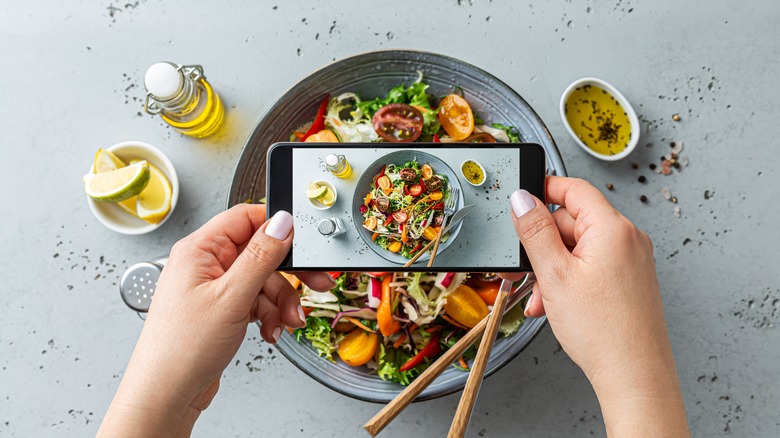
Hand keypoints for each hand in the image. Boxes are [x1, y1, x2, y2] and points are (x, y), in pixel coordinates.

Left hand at [99, 205, 333, 436]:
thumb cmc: (182, 348)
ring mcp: (213, 288)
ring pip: (262, 280)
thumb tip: (282, 222)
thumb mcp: (232, 297)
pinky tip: (270, 330)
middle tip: (314, 283)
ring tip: (285, 322)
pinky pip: (256, 300)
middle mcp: (205, 264)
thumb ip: (260, 256)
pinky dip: (268, 315)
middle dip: (287, 275)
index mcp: (199, 249)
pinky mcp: (221, 308)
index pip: (245, 217)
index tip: (300, 244)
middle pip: (260, 252)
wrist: (167, 394)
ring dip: (280, 302)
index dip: (276, 228)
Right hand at [503, 177, 688, 435]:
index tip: (520, 199)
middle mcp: (628, 240)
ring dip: (553, 269)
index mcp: (613, 229)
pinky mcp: (630, 281)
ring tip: (542, 299)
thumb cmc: (604, 331)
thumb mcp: (554, 275)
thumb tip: (522, 199)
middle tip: (524, 271)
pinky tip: (556, 305)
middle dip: (544, 246)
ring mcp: (632, 261)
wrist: (634, 376)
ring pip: (579, 249)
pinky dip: (570, 281)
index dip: (544, 190)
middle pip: (573, 223)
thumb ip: (535, 232)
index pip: (574, 189)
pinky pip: (592, 268)